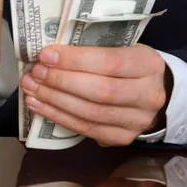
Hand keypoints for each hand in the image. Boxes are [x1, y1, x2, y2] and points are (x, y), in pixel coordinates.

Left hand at [20, 44, 171, 145]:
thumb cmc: (130, 66)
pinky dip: (58, 117)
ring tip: (32, 88)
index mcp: (149, 65)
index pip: (111, 63)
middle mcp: (148, 95)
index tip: (47, 55)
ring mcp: (137, 121)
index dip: (76, 61)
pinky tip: (39, 106)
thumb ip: (95, 50)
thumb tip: (52, 54)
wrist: (155, 93)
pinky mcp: (122, 138)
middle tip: (35, 73)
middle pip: (100, 91)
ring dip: (54, 100)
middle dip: (61, 81)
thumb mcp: (124, 48)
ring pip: (90, 113)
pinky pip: (86, 129)